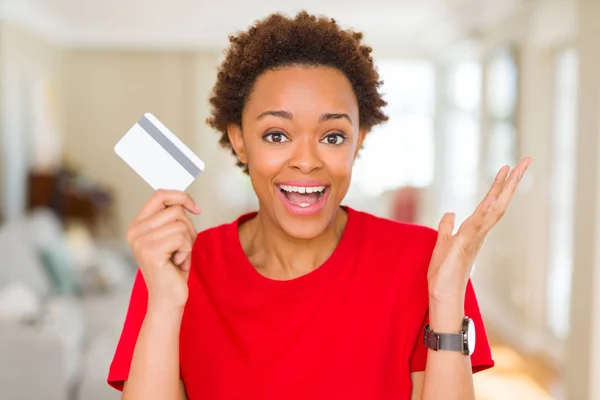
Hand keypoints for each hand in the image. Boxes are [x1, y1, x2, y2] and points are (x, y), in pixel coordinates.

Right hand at [127, 189, 200, 310]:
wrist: (168, 298)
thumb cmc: (172, 267)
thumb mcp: (171, 237)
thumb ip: (172, 218)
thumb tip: (184, 198)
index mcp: (137, 224)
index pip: (159, 195)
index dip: (181, 196)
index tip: (196, 209)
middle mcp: (135, 231)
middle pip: (175, 210)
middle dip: (188, 228)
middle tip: (182, 247)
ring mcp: (141, 241)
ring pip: (181, 225)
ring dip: (188, 242)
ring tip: (178, 256)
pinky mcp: (150, 252)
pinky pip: (182, 239)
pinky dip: (187, 251)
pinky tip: (177, 263)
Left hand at [427, 158, 531, 306]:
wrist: (443, 295)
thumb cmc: (444, 273)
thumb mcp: (442, 243)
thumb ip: (447, 227)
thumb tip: (450, 212)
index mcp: (474, 230)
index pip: (489, 203)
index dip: (498, 185)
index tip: (506, 167)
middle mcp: (479, 232)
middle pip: (499, 202)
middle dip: (511, 182)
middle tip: (525, 161)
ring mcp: (474, 239)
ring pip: (493, 211)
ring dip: (503, 191)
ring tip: (512, 171)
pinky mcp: (463, 246)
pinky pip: (476, 226)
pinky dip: (484, 213)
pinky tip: (492, 199)